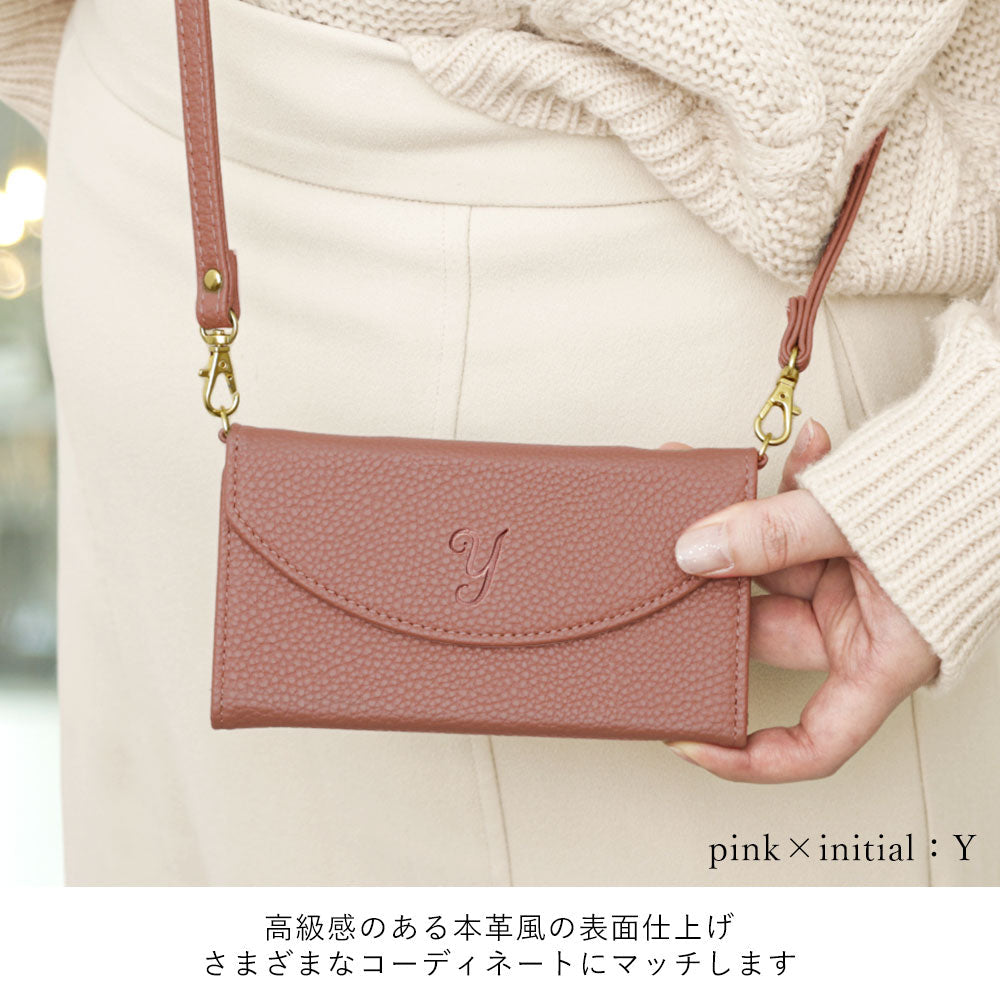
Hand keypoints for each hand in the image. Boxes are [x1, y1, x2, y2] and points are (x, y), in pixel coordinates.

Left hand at [662, 418, 939, 782]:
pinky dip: (781, 490)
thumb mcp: (857, 523)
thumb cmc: (967, 501)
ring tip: (707, 482)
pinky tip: (779, 456)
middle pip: (765, 633)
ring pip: (768, 570)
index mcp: (882, 659)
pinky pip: (793, 525)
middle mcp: (862, 629)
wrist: (999, 445)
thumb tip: (695, 550)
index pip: (815, 743)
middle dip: (716, 593)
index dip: (750, 758)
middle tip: (674, 556)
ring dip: (739, 524)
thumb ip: (774, 535)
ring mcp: (850, 584)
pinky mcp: (843, 544)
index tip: (690, 741)